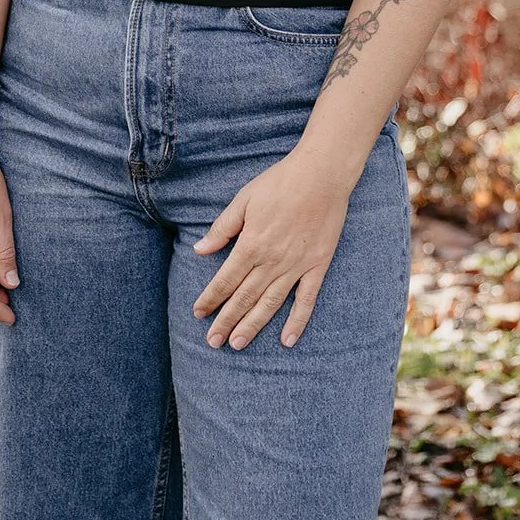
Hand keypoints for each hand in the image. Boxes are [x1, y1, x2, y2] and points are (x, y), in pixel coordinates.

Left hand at [191, 146, 350, 349]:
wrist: (321, 174)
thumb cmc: (280, 182)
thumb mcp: (244, 199)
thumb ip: (222, 228)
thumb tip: (199, 249)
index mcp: (251, 244)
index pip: (225, 279)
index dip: (210, 298)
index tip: (198, 313)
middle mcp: (272, 260)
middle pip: (244, 297)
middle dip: (226, 321)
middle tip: (213, 341)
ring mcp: (297, 266)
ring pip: (270, 304)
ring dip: (252, 326)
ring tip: (237, 344)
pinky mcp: (318, 265)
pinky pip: (306, 299)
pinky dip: (297, 322)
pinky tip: (287, 340)